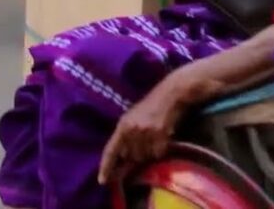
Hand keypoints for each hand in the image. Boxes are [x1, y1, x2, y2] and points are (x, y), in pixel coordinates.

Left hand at [97, 71, 223, 184]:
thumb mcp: (134, 118)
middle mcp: (131, 129)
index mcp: (122, 125)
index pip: (110, 150)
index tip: (102, 181)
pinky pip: (158, 152)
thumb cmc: (153, 105)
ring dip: (151, 151)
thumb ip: (126, 137)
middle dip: (139, 155)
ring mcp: (145, 131)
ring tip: (157, 136)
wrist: (172, 92)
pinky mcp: (159, 132)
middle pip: (132, 157)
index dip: (105, 166)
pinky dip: (162, 149)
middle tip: (148, 141)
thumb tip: (122, 159)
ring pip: (146, 156)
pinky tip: (165, 136)